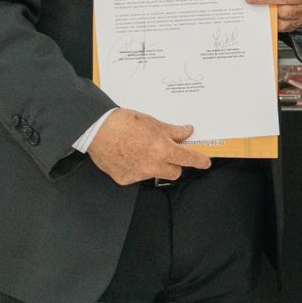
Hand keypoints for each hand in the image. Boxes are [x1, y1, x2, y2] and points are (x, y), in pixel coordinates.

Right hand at [87, 109, 211, 185]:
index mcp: (162, 150)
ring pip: (155, 174)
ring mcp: (138, 174)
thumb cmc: (124, 123)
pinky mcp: (125, 179)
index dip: (199, 161)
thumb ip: (173, 131)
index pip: (188, 159)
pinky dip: (137, 168)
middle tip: (165, 151)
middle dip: (174, 163)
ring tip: (141, 150)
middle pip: (174, 172)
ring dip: (154, 165)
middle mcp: (152, 166)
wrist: (96, 130)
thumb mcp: (153, 123)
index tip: (205, 162)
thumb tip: (187, 132)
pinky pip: (137, 176)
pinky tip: (128, 156)